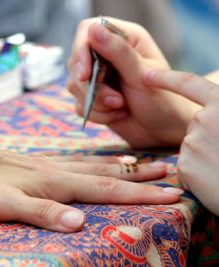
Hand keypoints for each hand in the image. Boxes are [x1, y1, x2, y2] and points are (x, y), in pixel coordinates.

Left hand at [0, 147, 183, 232]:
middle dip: (138, 175)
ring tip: (140, 164)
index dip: (139, 193)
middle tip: (166, 173)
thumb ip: (42, 212)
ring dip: (119, 165)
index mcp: (53, 181)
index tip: (168, 193)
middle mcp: (54, 168)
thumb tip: (80, 222)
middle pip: (105, 172)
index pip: (105, 187)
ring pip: (89, 163)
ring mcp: (44, 162)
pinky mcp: (33, 161)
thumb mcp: (4, 205)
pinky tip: (92, 161)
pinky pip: (72, 159)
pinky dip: (92, 161)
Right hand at [67, 17, 199, 147]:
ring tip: (121, 107)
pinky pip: (79, 104)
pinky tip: (117, 115)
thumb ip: (118, 52)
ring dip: (97, 102)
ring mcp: (99, 76)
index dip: (81, 50)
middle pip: (76, 62)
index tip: (85, 75)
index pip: (87, 31)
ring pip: (75, 85)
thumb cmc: (164, 100)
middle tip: (117, 100)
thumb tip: (94, 28)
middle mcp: (108, 55)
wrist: (165, 131)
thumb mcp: (141, 75)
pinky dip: (97, 114)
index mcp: (124, 39)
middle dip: (93, 87)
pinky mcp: (93, 97)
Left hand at [144, 69, 218, 214]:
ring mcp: (192, 142)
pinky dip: (199, 176)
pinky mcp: (185, 165)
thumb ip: (217, 113)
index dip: (167, 78)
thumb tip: (204, 111)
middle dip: (208, 137)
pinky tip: (216, 182)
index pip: (190, 84)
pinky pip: (187, 168)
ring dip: (205, 157)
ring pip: (190, 147)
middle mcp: (204, 119)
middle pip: (195, 125)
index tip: (146, 75)